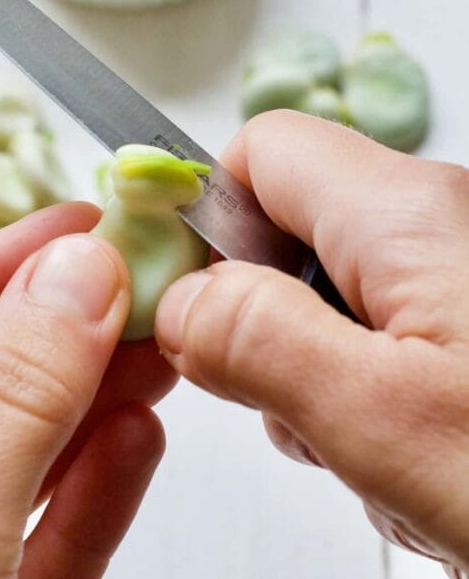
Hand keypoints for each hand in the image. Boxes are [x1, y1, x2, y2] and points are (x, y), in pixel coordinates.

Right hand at [155, 110, 468, 575]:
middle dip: (267, 321)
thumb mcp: (387, 423)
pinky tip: (418, 463)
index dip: (207, 216)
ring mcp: (464, 267)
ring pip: (337, 292)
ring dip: (324, 375)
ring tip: (377, 456)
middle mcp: (441, 218)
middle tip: (300, 412)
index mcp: (409, 213)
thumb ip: (260, 342)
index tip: (181, 302)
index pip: (261, 150)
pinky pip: (392, 331)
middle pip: (293, 226)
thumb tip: (174, 297)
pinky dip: (377, 394)